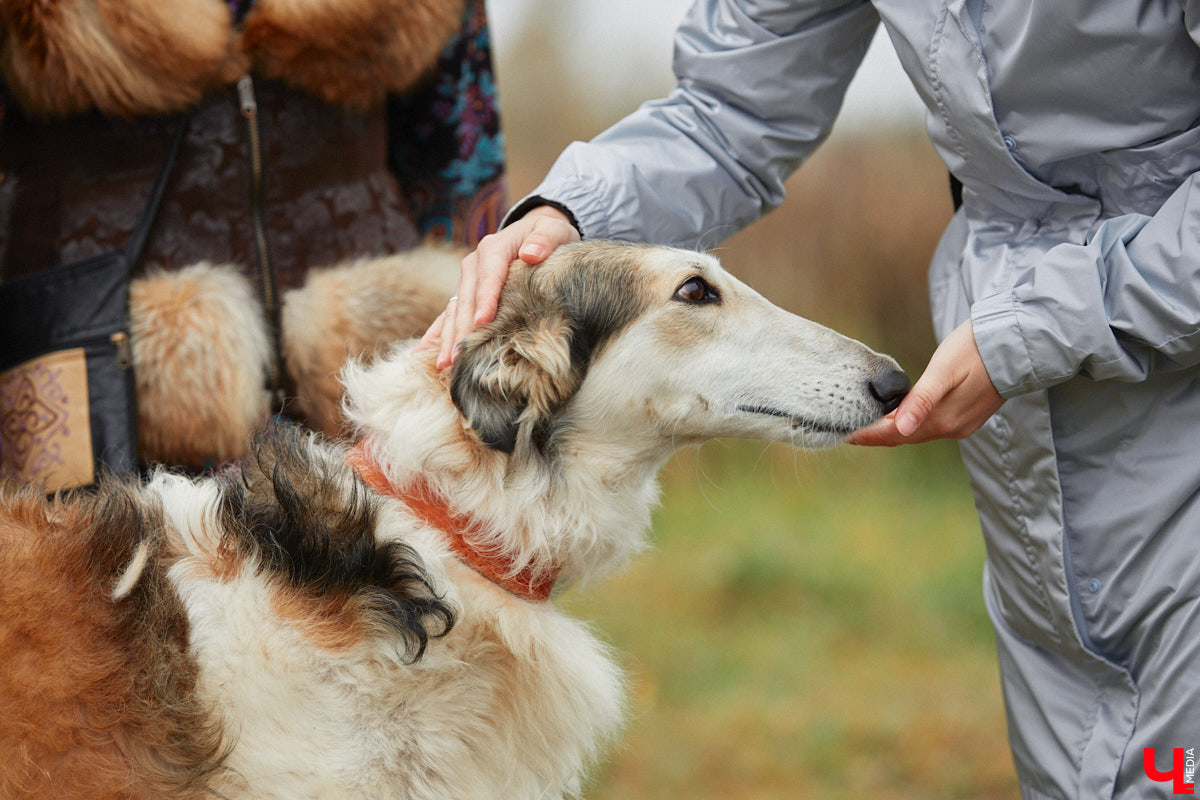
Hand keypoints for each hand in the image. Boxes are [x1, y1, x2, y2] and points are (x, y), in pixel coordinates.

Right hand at [417, 205, 579, 367]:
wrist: (534, 234)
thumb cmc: (549, 235)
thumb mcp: (553, 230)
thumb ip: (544, 239)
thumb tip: (531, 253)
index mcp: (493, 248)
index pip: (488, 276)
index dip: (484, 300)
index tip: (483, 322)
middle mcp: (474, 264)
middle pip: (466, 299)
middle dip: (462, 328)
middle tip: (459, 356)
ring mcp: (466, 280)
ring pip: (454, 311)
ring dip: (447, 337)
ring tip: (443, 364)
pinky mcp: (464, 293)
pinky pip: (448, 315)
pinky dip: (437, 334)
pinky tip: (424, 354)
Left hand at [848, 320, 1003, 445]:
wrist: (1014, 342)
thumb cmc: (975, 349)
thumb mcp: (944, 370)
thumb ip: (921, 400)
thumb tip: (899, 428)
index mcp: (942, 419)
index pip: (894, 434)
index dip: (867, 435)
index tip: (843, 435)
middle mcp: (951, 428)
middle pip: (903, 436)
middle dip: (875, 434)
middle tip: (845, 429)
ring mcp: (960, 425)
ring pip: (915, 432)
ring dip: (891, 429)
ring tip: (864, 422)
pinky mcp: (966, 417)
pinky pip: (929, 425)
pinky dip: (909, 423)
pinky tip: (897, 414)